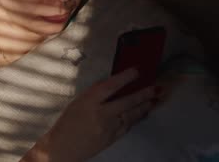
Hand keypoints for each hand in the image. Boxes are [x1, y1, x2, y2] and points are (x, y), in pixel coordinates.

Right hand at [38, 68, 161, 161]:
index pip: (111, 86)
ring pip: (131, 115)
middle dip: (143, 94)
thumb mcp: (79, 102)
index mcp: (88, 101)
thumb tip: (116, 86)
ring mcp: (108, 128)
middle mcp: (100, 114)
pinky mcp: (112, 139)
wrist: (62, 148)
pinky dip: (136, 118)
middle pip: (126, 102)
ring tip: (154, 99)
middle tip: (156, 87)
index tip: (137, 70)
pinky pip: (127, 126)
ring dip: (144, 106)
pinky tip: (143, 113)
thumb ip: (96, 95)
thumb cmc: (67, 122)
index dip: (125, 77)